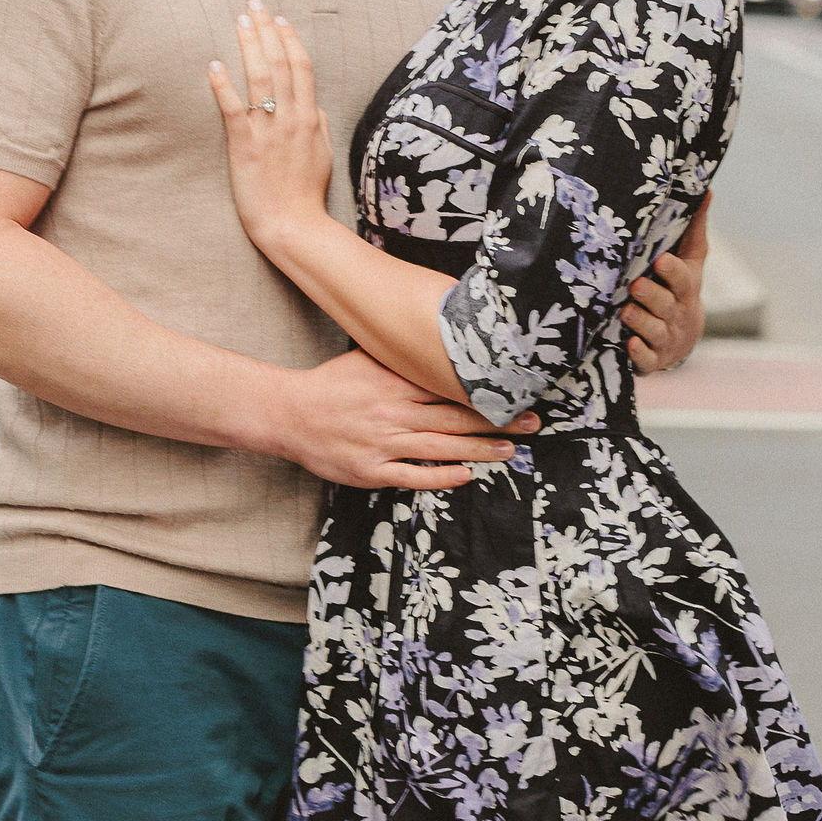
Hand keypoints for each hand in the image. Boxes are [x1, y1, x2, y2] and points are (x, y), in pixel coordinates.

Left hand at [207, 0, 336, 250]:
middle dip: (267, 30)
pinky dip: (223, 85)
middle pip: (280, 63)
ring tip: (239, 21)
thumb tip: (312, 102)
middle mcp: (291, 117)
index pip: (301, 67)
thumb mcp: (322, 153)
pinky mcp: (246, 146)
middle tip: (254, 4)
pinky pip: (233, 109)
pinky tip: (213, 65)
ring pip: (259, 78)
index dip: (290, 39)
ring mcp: (269, 131)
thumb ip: (317, 123)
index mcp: (310, 117)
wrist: (294, 225)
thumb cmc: (306, 193)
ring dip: (248, 45)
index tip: (279, 18)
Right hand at [268, 348, 518, 492]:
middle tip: (531, 423)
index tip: (516, 391)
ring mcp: (383, 443)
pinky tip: (466, 476)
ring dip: (479, 450)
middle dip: (497, 421)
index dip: (485, 391)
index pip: (450, 387)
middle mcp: (393, 412)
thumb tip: (440, 343)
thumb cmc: (333, 385)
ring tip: (510, 451)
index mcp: (395, 382)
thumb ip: (402, 358)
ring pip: (441, 448)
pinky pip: (413, 476)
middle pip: (455, 417)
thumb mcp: (368, 360)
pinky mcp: (372, 470)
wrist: (289, 413)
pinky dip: (441, 477)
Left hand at [623, 216, 707, 375]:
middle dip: (652, 295)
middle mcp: (677, 313)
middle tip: (636, 285)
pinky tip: (629, 344)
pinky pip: (647, 360)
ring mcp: (666, 338)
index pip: (683, 279)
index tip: (661, 260)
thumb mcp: (690, 261)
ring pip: (654, 331)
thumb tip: (705, 187)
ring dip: (640, 322)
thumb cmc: (679, 289)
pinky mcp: (653, 359)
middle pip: (666, 305)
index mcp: (686, 288)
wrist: (680, 338)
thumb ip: (694, 228)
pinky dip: (639, 354)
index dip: (673, 271)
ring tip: (625, 311)